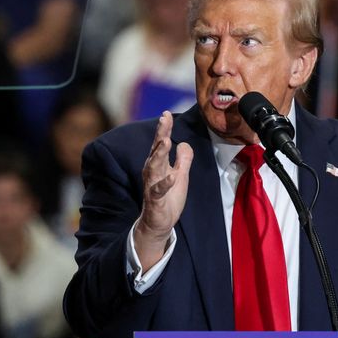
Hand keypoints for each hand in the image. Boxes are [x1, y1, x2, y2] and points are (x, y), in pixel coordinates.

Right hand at [134, 111, 192, 269]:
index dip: (164, 128)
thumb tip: (184, 142)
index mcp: (158, 165)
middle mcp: (152, 172)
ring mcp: (153, 185)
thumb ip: (183, 159)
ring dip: (159, 154)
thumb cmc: (168, 198)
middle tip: (163, 119)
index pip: (160, 143)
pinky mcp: (155, 200)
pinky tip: (172, 176)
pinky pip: (159, 190)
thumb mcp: (180, 175)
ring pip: (154, 167)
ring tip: (164, 141)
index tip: (166, 113)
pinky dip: (165, 184)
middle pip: (156, 150)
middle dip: (160, 134)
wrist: (159, 223)